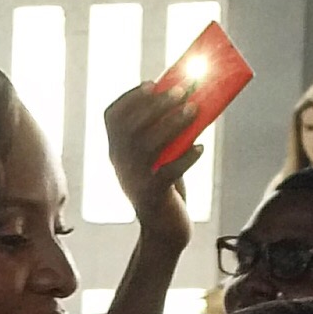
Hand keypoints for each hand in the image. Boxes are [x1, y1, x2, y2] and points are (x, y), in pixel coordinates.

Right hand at [99, 80, 199, 252]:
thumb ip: (167, 135)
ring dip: (173, 124)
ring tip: (195, 109)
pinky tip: (200, 148)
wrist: (164, 230)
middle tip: (183, 90)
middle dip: (156, 105)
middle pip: (131, 128)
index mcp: (117, 150)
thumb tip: (192, 102)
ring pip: (147, 146)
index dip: (130, 97)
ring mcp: (134, 179)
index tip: (152, 83)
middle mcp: (120, 163)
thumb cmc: (165, 186)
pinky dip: (186, 158)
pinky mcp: (153, 195)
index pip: (113, 118)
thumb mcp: (160, 157)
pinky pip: (168, 172)